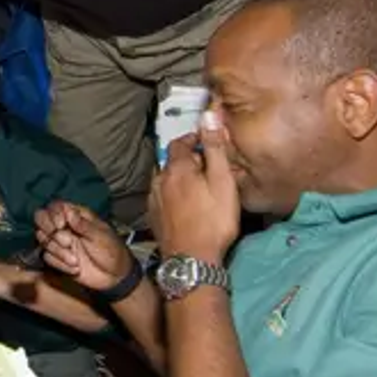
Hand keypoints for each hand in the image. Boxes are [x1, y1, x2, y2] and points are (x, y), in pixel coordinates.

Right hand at [34, 201, 132, 291]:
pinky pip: (47, 257)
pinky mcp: (57, 257)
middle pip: (41, 218)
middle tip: (65, 242)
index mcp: (77, 216)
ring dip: (58, 252)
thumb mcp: (101, 236)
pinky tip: (75, 268)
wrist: (114, 277)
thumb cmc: (112, 252)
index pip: (56, 206)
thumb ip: (83, 225)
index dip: (53, 214)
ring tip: (75, 260)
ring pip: (43, 239)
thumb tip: (68, 211)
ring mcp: (60, 242)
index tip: (61, 225)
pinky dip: (60, 264)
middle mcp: (65, 227)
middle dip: (48, 230)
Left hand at [157, 110, 239, 264]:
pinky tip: (186, 205)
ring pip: (166, 180)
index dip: (194, 140)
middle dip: (188, 160)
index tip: (208, 144)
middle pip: (172, 161)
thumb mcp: (222, 181)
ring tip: (199, 187)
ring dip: (180, 178)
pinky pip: (163, 197)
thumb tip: (209, 115)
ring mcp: (154, 200)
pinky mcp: (154, 218)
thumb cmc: (213, 221)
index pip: (179, 142)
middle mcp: (159, 181)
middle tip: (209, 168)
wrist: (192, 261)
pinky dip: (173, 195)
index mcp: (176, 168)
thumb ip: (215, 148)